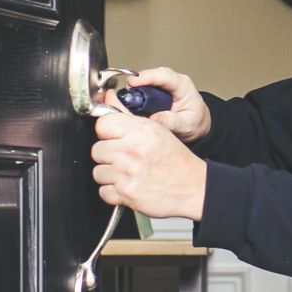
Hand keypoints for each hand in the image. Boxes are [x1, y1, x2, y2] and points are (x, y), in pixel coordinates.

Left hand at [91, 111, 206, 220]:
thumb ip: (128, 116)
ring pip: (98, 172)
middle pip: (97, 150)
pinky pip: (104, 192)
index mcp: (141, 131)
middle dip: (108, 157)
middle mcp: (133, 150)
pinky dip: (113, 193)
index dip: (106, 133)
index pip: (102, 125)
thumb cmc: (177, 161)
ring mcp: (128, 173)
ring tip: (127, 175)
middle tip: (124, 160)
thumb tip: (108, 97)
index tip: (114, 139)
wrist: (194, 188)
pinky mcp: (127, 194)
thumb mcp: (156, 131)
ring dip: (110, 176)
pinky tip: (127, 187)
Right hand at [124, 66, 210, 143]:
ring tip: (127, 102)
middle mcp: (172, 81)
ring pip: (145, 81)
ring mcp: (163, 84)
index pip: (164, 75)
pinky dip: (136, 95)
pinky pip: (143, 88)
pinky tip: (132, 104)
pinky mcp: (156, 90)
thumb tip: (154, 119)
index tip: (133, 83)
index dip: (147, 77)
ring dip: (135, 90)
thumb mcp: (186, 125)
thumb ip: (171, 122)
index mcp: (182, 85)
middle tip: (126, 96)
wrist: (198, 124)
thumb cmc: (195, 122)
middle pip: (151, 76)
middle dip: (137, 84)